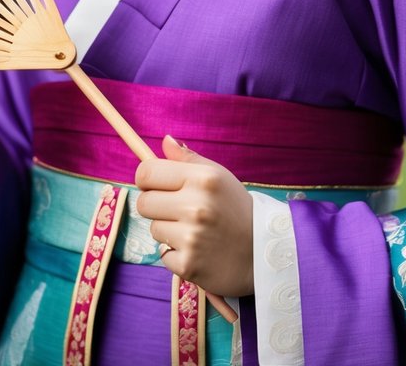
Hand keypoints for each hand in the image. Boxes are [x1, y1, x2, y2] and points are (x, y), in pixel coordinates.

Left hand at [135, 135, 253, 296]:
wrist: (262, 251)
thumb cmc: (236, 208)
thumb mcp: (218, 176)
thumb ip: (188, 159)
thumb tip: (165, 140)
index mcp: (202, 179)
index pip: (147, 172)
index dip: (146, 178)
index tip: (153, 184)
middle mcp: (196, 206)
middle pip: (144, 203)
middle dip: (155, 206)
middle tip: (177, 210)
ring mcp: (192, 237)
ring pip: (154, 229)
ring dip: (168, 231)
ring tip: (193, 231)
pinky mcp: (188, 265)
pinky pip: (164, 254)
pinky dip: (176, 254)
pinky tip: (197, 250)